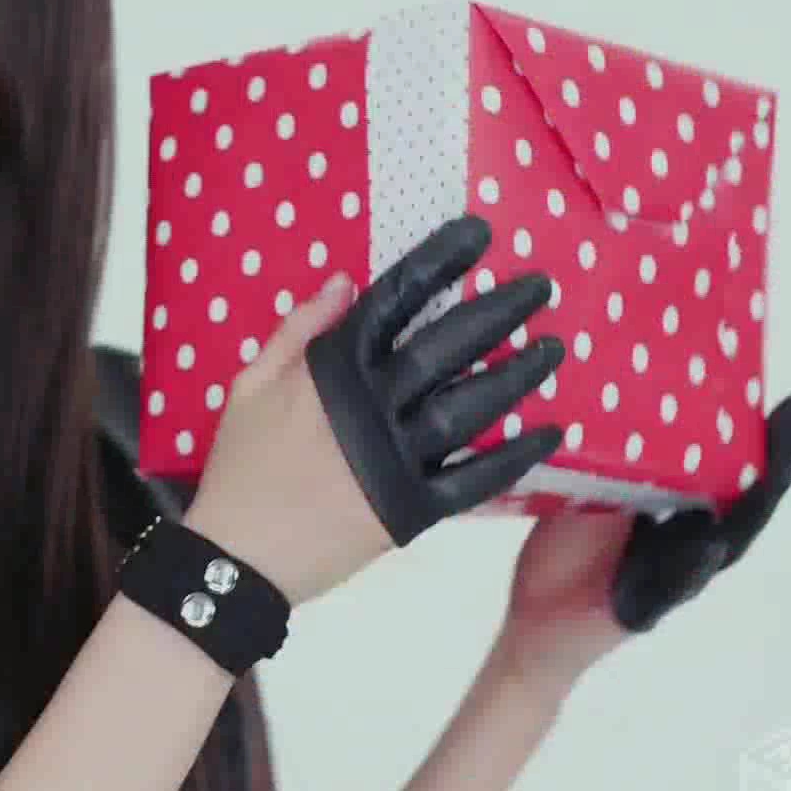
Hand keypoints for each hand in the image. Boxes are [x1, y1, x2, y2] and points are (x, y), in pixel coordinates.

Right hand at [186, 215, 564, 604]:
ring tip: (554, 349)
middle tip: (542, 286)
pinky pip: (476, 479)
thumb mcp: (249, 385)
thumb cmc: (239, 468)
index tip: (479, 235)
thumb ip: (298, 331)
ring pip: (472, 406)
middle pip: (449, 345)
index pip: (394, 300)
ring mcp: (395, 460)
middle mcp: (371, 408)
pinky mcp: (412, 509)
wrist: (236, 555)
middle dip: (500, 309)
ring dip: (518, 374)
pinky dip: (516, 456)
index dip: (439, 261)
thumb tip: (345, 282)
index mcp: (331, 372)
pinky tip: (549, 433)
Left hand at [493, 388, 790, 693]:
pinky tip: (711, 545)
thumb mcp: (588, 492)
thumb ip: (616, 460)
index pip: (730, 468)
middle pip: (745, 498)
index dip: (764, 436)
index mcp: (678, 509)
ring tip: (783, 468)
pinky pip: (675, 585)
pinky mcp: (648, 610)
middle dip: (776, 456)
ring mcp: (675, 576)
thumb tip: (623, 392)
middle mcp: (690, 540)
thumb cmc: (561, 553)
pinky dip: (695, 566)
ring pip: (728, 540)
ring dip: (754, 507)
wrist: (529, 620)